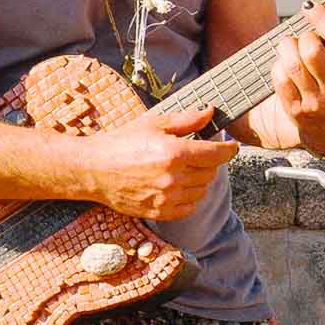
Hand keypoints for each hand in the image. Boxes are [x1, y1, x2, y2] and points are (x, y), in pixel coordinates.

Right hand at [73, 115, 240, 222]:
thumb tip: (210, 112)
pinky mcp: (158, 211)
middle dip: (210, 163)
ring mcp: (166, 197)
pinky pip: (189, 207)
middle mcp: (173, 177)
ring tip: (186, 170)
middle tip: (199, 155)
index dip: (229, 150)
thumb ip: (186, 120)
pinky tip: (179, 187)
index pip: (217, 154)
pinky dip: (190, 198)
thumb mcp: (153, 123)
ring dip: (200, 180)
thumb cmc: (121, 142)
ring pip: (202, 191)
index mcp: (174, 152)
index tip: (231, 147)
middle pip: (211, 173)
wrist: (93, 169)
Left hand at [275, 2, 324, 152]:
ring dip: (286, 48)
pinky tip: (284, 66)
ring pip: (292, 64)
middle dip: (302, 36)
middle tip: (301, 38)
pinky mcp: (297, 111)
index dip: (321, 16)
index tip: (310, 6)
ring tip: (289, 47)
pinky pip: (280, 80)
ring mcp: (316, 101)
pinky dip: (278, 67)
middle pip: (311, 49)